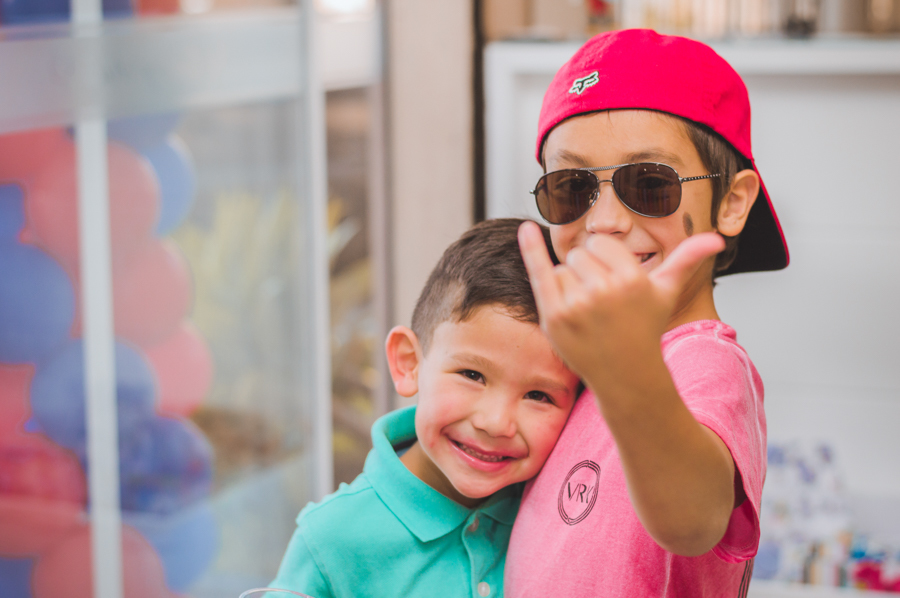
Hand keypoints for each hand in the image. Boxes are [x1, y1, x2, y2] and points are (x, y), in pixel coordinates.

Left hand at [517, 221, 723, 379]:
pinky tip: (525, 230)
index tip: (615, 283)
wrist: (625, 374)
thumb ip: (687, 260)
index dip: (605, 260)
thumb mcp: (666, 292)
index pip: (601, 243)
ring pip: (562, 267)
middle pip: (580, 253)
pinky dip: (530, 249)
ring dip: (570, 284)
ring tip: (588, 311)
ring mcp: (576, 304)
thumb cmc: (645, 328)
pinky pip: (539, 272)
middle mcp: (603, 290)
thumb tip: (717, 237)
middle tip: (602, 303)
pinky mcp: (554, 317)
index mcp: (631, 278)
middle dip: (588, 272)